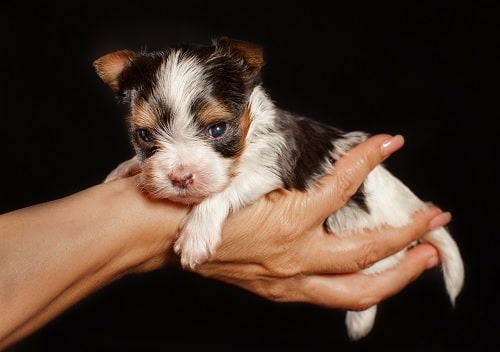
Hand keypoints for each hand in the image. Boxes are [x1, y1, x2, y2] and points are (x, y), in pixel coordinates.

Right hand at [195, 134, 448, 310]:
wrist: (158, 235)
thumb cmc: (192, 201)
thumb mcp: (240, 175)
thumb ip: (280, 169)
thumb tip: (312, 154)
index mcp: (284, 221)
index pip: (341, 185)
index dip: (368, 160)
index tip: (389, 143)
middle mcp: (292, 257)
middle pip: (368, 251)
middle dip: (409, 233)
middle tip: (435, 217)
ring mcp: (287, 280)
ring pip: (359, 290)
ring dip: (398, 275)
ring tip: (423, 258)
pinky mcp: (278, 291)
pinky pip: (331, 297)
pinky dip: (361, 287)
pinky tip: (374, 276)